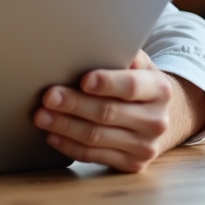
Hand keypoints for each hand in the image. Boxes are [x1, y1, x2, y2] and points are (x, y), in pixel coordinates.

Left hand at [33, 50, 204, 172]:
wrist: (163, 118)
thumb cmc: (140, 85)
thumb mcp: (139, 65)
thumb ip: (122, 52)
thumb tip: (92, 39)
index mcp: (160, 90)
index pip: (131, 86)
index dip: (107, 83)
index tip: (84, 80)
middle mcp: (156, 121)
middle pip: (108, 112)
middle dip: (74, 104)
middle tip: (48, 97)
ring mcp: (145, 146)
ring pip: (97, 137)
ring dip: (65, 127)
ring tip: (42, 116)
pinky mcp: (132, 164)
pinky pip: (94, 156)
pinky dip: (70, 146)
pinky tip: (53, 135)